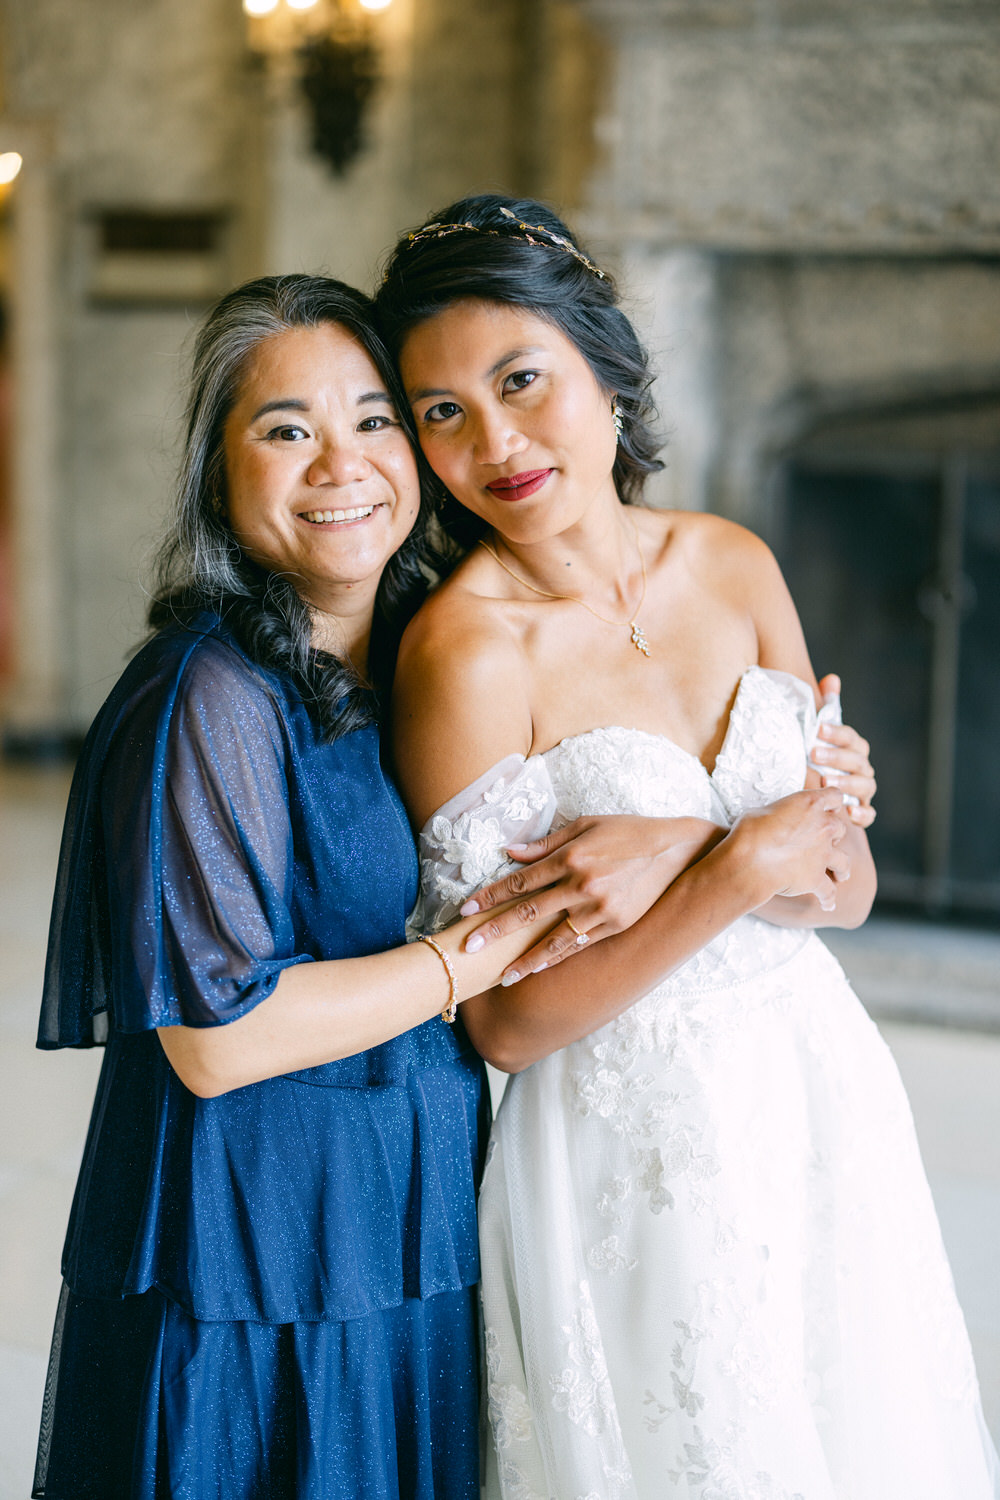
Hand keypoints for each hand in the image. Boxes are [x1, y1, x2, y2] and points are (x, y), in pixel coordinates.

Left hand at [457, 814, 722, 983]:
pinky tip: (537, 967)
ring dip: (524, 959)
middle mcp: (582, 884)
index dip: (490, 896)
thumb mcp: (586, 825)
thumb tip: (509, 851)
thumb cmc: (628, 831)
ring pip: (553, 938)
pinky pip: (579, 945)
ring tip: (501, 976)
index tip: (465, 910)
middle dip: (494, 932)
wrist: (676, 850)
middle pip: (528, 912)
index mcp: (571, 856)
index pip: (520, 880)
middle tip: (467, 948)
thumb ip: (546, 842)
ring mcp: (600, 908)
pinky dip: (556, 957)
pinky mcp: (616, 924)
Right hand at [726, 788, 850, 912]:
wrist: (750, 860)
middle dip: (834, 835)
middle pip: (840, 828)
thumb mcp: (762, 811)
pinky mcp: (817, 878)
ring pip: (843, 861)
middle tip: (826, 841)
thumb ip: (778, 813)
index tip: (828, 806)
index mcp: (810, 803)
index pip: (834, 795)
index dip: (832, 801)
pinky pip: (828, 891)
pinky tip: (828, 905)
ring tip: (841, 875)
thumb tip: (773, 819)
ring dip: (842, 868)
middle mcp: (824, 826)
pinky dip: (828, 899)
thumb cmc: (750, 831)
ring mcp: (823, 854)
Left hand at [814, 674, 875, 827]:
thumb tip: (832, 679)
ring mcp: (863, 791)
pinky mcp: (861, 812)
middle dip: (836, 756)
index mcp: (854, 748)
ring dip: (846, 783)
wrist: (817, 794)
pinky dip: (862, 814)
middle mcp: (862, 768)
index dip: (836, 732)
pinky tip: (848, 812)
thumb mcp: (819, 736)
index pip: (851, 737)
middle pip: (857, 760)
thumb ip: (827, 708)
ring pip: (865, 786)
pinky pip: (869, 815)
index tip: (817, 729)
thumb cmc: (818, 760)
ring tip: (825, 781)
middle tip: (813, 753)